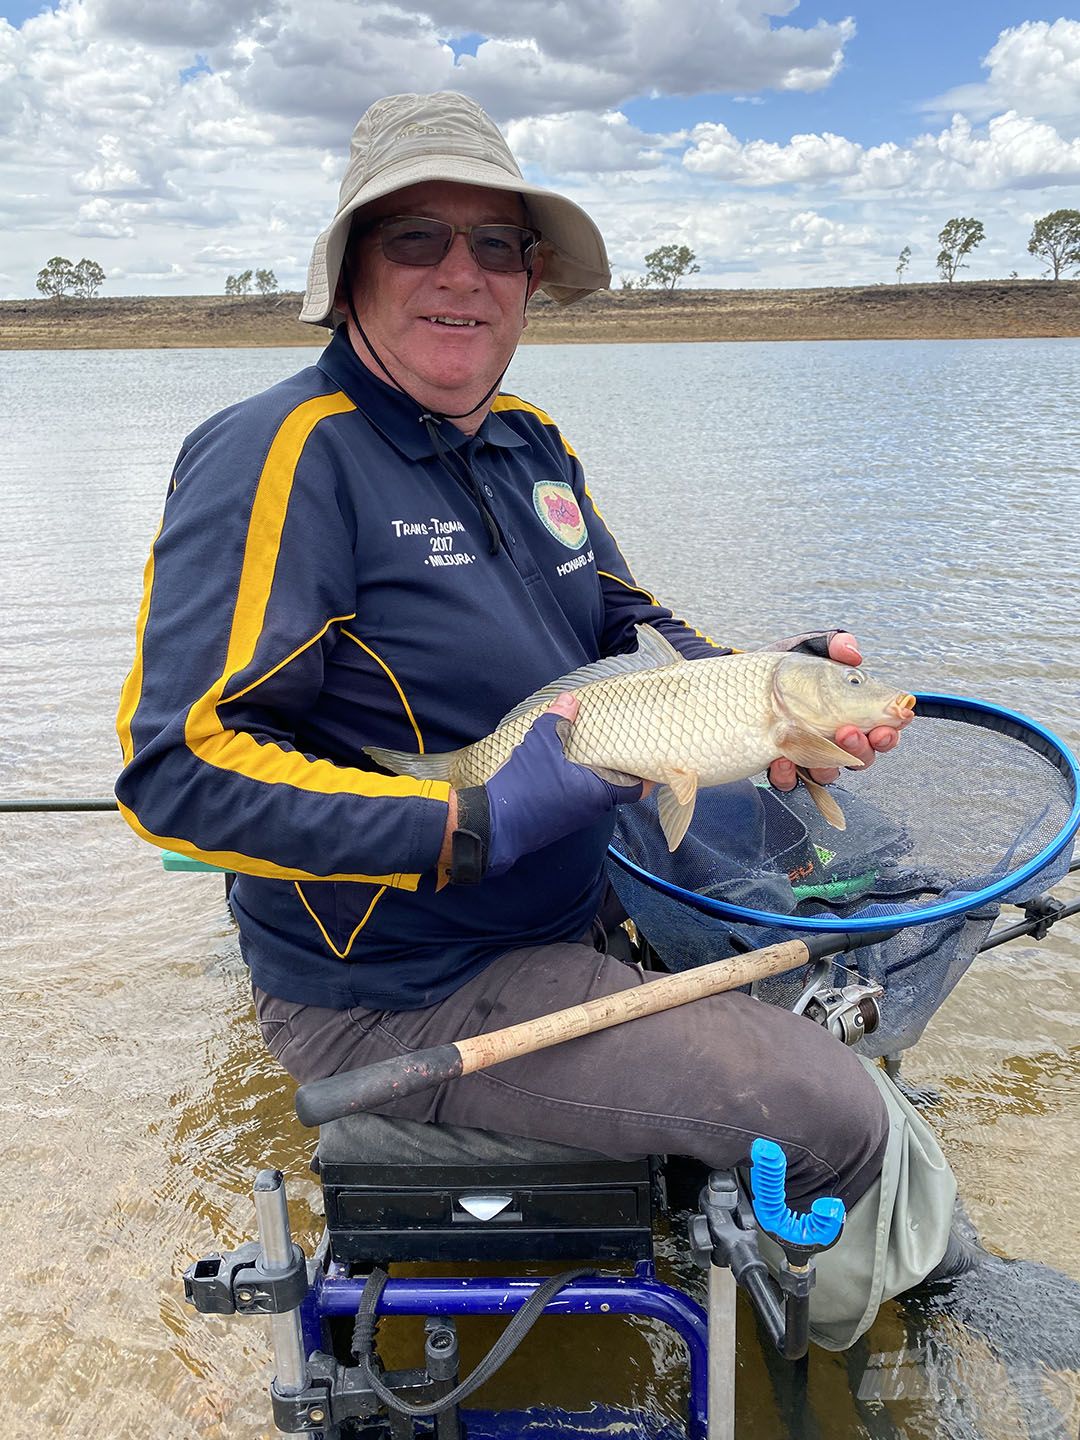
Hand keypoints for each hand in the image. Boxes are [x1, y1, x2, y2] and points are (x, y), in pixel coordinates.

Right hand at [442, 693, 643, 883]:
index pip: (638, 787)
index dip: (648, 773)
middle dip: (620, 767)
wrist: (493, 826)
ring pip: (596, 794)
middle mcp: (592, 809)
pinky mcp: (558, 821)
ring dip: (597, 776)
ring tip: (593, 750)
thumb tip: (571, 700)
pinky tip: (566, 768)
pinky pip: (577, 800)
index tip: (651, 756)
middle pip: (618, 787)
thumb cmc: (524, 786)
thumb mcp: (540, 746)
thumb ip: (558, 721)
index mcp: (598, 792)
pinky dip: (578, 784)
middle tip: (619, 744)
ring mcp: (575, 818)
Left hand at [767, 631, 911, 791]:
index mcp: (849, 715)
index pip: (880, 732)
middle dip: (861, 749)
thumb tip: (854, 653)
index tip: (884, 729)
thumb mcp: (804, 649)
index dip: (888, 734)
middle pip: (862, 758)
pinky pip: (790, 782)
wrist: (735, 685)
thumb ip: (833, 645)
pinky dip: (787, 774)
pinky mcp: (780, 767)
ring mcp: (807, 754)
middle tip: (849, 732)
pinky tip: (781, 759)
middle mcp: (832, 740)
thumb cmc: (779, 670)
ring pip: (829, 773)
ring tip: (816, 743)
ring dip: (827, 762)